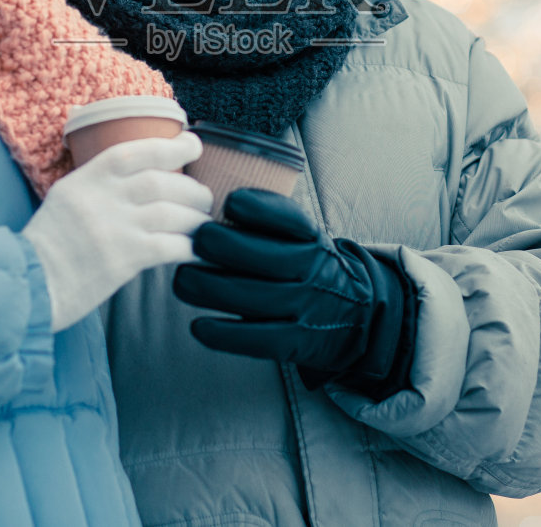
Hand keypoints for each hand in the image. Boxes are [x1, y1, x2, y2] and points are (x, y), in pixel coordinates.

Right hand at [22, 132, 210, 331]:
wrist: (27, 287)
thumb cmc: (47, 248)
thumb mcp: (64, 199)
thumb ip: (97, 186)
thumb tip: (139, 177)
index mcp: (85, 179)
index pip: (134, 151)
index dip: (170, 146)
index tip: (193, 145)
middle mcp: (101, 198)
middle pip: (161, 181)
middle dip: (191, 188)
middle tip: (205, 197)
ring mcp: (114, 227)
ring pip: (170, 212)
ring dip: (195, 218)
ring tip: (204, 223)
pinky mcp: (124, 258)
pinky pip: (170, 245)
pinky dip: (190, 246)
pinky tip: (198, 250)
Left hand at [172, 189, 415, 398]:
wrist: (357, 316)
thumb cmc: (309, 266)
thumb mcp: (303, 236)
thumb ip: (268, 220)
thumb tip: (205, 199)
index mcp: (311, 238)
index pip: (288, 218)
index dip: (257, 208)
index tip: (229, 202)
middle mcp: (311, 270)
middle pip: (261, 256)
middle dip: (218, 245)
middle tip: (192, 240)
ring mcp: (304, 307)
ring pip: (249, 296)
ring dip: (207, 287)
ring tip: (182, 281)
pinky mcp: (294, 341)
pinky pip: (254, 338)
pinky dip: (221, 333)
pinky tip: (198, 326)